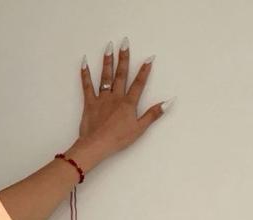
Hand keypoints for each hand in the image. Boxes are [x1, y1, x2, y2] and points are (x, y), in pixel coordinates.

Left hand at [78, 38, 172, 159]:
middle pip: (121, 74)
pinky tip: (84, 62)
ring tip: (108, 47)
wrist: (96, 144)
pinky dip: (85, 74)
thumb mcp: (139, 128)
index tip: (149, 57)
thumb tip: (169, 102)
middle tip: (125, 42)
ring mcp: (101, 99)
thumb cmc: (118, 138)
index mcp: (128, 103)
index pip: (139, 83)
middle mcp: (115, 97)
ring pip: (105, 76)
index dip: (145, 70)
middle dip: (124, 58)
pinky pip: (86, 86)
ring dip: (107, 61)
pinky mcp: (89, 103)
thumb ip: (153, 114)